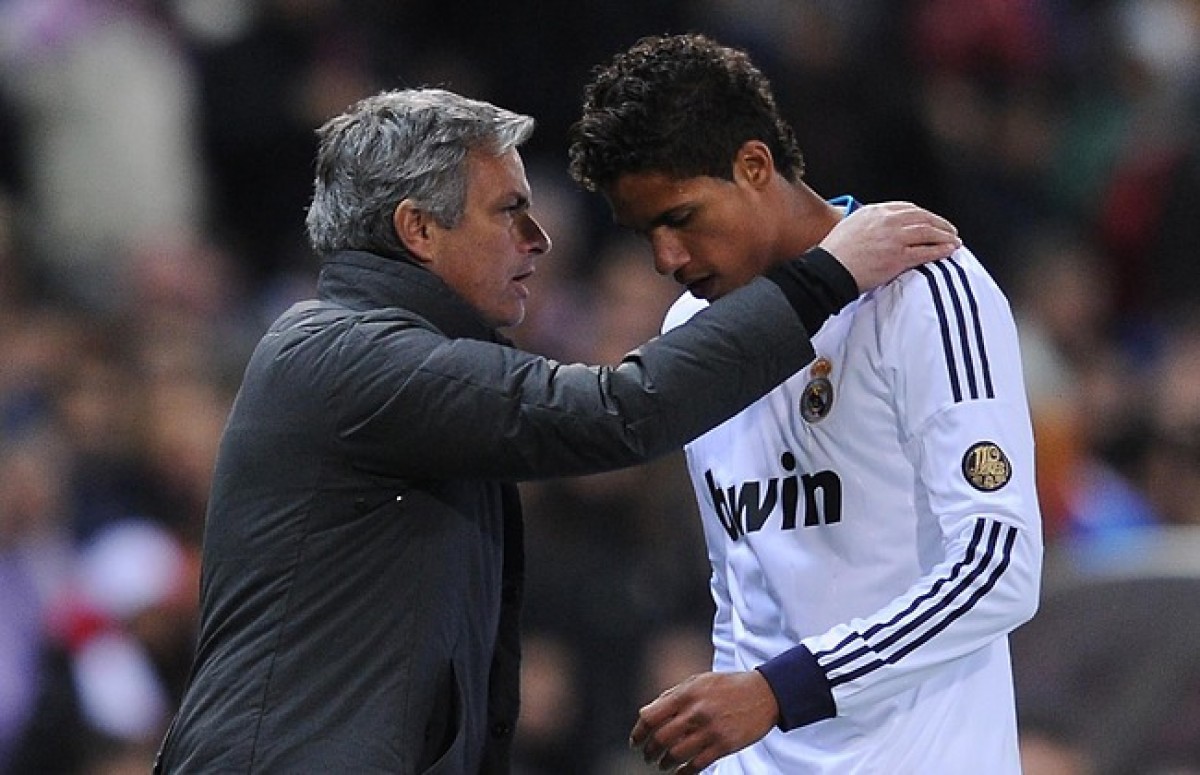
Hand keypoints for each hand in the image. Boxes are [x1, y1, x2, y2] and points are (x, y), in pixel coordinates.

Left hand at [629, 670, 778, 772]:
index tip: (635, 741)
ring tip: (662, 765)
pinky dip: (683, 772)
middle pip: (660, 738)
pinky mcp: (724, 745)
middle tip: (647, 756)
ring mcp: (711, 730)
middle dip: (649, 751)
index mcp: (687, 693)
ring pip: (676, 754)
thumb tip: (647, 712)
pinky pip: (697, 765)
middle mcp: (696, 712)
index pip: (650, 716)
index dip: (638, 732)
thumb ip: (673, 695)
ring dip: (664, 763)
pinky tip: (679, 772)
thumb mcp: (698, 681)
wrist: (764, 694)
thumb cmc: (727, 686)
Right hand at [820, 201, 959, 291]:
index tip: (930, 220)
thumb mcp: (849, 227)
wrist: (828, 271)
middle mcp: (886, 220)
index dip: (923, 214)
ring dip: (945, 236)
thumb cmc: (834, 254)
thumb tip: (877, 228)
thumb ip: (868, 223)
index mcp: (874, 211)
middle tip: (948, 229)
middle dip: (939, 223)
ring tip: (953, 240)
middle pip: (922, 217)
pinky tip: (948, 251)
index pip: (907, 208)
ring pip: (928, 232)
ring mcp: (893, 238)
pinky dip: (940, 250)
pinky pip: (926, 251)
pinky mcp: (898, 257)